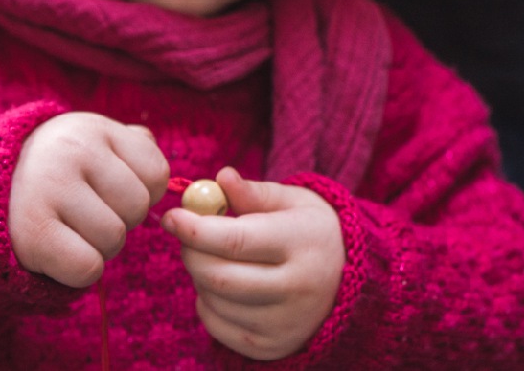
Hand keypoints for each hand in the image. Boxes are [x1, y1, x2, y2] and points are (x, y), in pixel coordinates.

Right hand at [8, 113, 169, 287]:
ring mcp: (49, 189)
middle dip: (121, 219)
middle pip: (138, 209)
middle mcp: (72, 151)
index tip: (112, 189)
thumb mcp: (91, 142)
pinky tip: (59, 250)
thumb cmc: (57, 169)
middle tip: (86, 211)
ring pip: (114, 239)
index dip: (143, 191)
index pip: (158, 174)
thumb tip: (157, 164)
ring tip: (70, 228)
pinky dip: (80, 270)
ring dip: (100, 245)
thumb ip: (131, 145)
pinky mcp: (33, 233)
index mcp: (94, 128)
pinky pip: (88, 268)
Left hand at [161, 168, 345, 360]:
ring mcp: (286, 323)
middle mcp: (298, 289)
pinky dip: (207, 303)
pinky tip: (225, 286)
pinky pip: (218, 326)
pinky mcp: (272, 346)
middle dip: (191, 252)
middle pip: (220, 277)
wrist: (350, 282)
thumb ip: (253, 192)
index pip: (236, 240)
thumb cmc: (310, 231)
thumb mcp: (292, 202)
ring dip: (200, 276)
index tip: (172, 215)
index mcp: (303, 244)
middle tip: (187, 236)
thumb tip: (221, 177)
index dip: (195, 229)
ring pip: (214, 301)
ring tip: (215, 257)